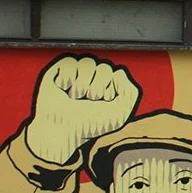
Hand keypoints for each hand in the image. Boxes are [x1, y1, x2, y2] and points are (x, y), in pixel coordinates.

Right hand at [25, 56, 139, 163]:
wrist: (62, 131)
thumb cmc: (89, 124)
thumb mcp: (120, 114)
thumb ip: (130, 93)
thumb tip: (119, 72)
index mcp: (110, 84)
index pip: (117, 73)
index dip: (110, 90)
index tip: (103, 103)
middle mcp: (95, 75)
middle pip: (104, 68)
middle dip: (97, 89)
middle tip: (87, 102)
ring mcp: (79, 71)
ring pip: (88, 63)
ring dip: (82, 85)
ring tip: (74, 97)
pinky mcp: (61, 68)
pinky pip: (71, 61)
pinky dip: (67, 78)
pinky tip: (64, 88)